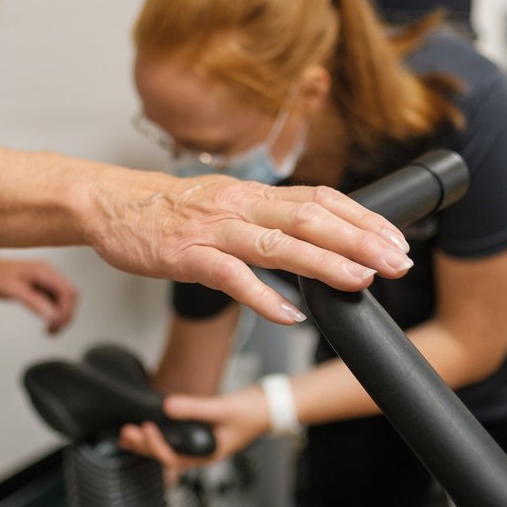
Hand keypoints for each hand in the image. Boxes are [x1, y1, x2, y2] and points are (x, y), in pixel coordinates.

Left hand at [0, 247, 78, 333]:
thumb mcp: (12, 290)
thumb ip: (33, 302)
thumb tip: (52, 315)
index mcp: (44, 271)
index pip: (67, 292)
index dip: (65, 311)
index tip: (55, 325)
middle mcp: (48, 273)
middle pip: (70, 296)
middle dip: (66, 315)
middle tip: (53, 330)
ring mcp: (46, 279)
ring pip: (64, 299)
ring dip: (61, 315)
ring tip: (50, 331)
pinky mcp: (41, 286)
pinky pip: (55, 300)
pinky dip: (54, 312)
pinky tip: (46, 322)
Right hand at [84, 174, 412, 324]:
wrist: (110, 204)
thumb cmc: (168, 211)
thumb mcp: (225, 205)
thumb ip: (266, 219)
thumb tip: (313, 238)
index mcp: (254, 192)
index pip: (321, 198)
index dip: (363, 218)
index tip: (396, 239)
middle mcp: (240, 204)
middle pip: (310, 217)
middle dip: (359, 240)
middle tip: (396, 261)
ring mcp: (214, 230)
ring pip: (277, 243)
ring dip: (323, 263)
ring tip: (360, 281)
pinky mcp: (187, 255)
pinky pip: (230, 276)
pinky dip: (262, 296)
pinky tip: (289, 314)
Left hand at [118, 386, 271, 473]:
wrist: (268, 407)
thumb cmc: (253, 413)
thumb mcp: (223, 409)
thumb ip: (195, 408)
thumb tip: (168, 406)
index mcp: (207, 454)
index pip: (174, 459)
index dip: (157, 446)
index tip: (147, 427)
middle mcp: (200, 453)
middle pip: (165, 458)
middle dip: (144, 447)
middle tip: (127, 433)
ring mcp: (198, 444)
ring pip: (167, 450)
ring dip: (146, 444)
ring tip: (127, 435)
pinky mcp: (197, 433)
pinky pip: (173, 439)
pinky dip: (158, 436)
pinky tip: (146, 429)